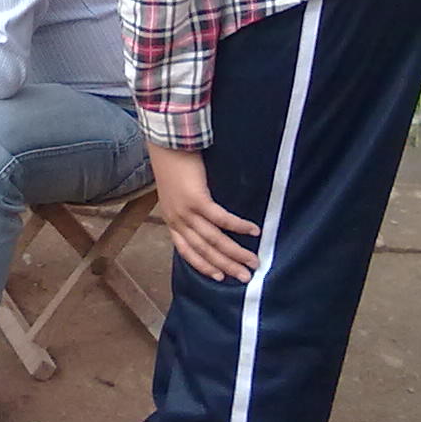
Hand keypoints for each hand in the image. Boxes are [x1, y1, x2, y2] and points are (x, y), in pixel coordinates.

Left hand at [148, 142, 260, 283]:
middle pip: (204, 250)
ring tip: (253, 261)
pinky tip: (254, 231)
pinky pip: (221, 218)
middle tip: (246, 277)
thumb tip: (207, 221)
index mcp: (172, 220)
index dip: (204, 266)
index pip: (187, 252)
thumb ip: (188, 209)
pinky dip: (238, 226)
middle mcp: (177, 220)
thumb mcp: (175, 193)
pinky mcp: (196, 199)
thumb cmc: (174, 165)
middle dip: (226, 266)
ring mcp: (186, 211)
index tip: (220, 277)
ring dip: (235, 253)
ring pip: (214, 239)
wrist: (166, 144)